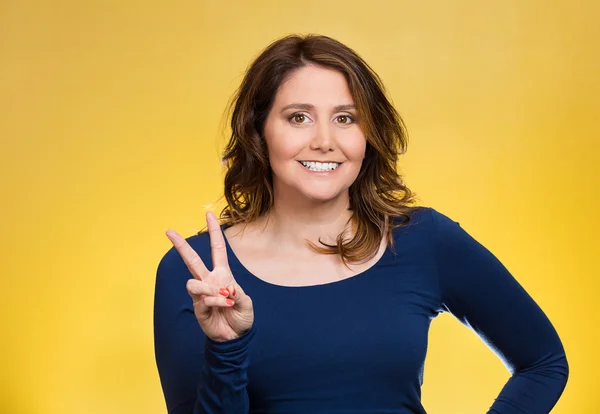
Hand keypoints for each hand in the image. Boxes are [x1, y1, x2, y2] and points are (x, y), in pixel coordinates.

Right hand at [166, 211, 253, 340]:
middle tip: (168, 231)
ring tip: (224, 299)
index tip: (209, 215)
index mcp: (222, 275)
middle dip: (181, 245)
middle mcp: (209, 281)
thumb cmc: (241, 317)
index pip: (217, 249)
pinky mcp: (198, 307)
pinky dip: (215, 301)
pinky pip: (202, 298)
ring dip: (210, 289)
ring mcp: (202, 294)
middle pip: (192, 259)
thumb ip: (238, 294)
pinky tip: (223, 307)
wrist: (235, 338)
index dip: (214, 232)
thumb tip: (225, 289)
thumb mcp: (246, 303)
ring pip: (193, 282)